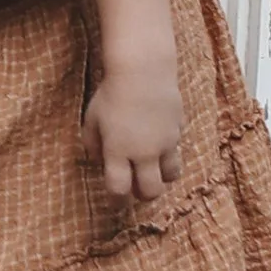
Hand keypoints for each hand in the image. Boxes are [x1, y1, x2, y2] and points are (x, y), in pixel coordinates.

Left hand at [81, 57, 183, 202]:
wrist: (143, 70)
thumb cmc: (112, 93)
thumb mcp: (92, 119)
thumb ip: (92, 144)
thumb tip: (98, 160)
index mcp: (118, 151)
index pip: (119, 190)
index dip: (117, 200)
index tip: (116, 200)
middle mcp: (144, 152)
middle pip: (150, 192)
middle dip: (143, 195)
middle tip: (137, 189)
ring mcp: (165, 143)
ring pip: (170, 176)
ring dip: (161, 177)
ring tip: (151, 169)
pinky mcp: (178, 131)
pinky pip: (177, 151)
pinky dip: (168, 153)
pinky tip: (158, 141)